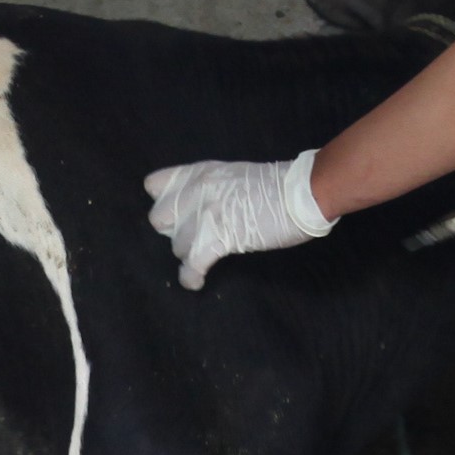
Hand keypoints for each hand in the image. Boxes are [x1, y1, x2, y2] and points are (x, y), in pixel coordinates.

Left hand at [144, 148, 331, 290]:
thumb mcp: (233, 176)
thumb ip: (209, 189)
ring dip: (189, 255)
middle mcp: (196, 191)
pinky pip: (191, 264)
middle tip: (195, 237)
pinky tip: (195, 282)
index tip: (176, 216)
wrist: (301, 193)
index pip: (154, 185)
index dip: (163, 204)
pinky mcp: (218, 238)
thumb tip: (197, 209)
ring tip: (205, 257)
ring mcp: (206, 214)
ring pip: (176, 245)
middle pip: (159, 220)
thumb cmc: (276, 187)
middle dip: (174, 232)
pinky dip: (191, 277)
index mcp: (200, 173)